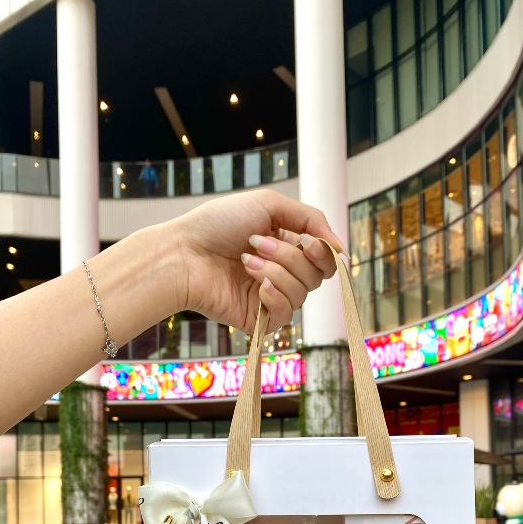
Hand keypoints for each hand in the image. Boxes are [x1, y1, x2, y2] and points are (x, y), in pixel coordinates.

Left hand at [168, 188, 343, 333]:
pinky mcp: (259, 319)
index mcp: (286, 245)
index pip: (324, 258)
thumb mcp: (269, 204)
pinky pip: (286, 313)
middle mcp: (282, 272)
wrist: (183, 253)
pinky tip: (254, 284)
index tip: (309, 242)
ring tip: (246, 261)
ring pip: (302, 293)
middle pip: (317, 275)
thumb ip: (311, 218)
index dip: (323, 252)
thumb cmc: (217, 224)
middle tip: (257, 244)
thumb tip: (339, 246)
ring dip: (276, 271)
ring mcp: (270, 297)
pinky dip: (274, 294)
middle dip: (291, 257)